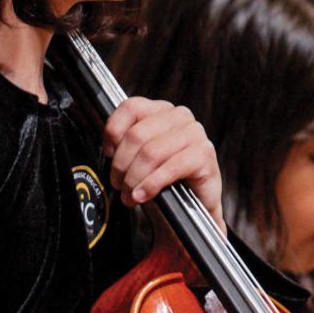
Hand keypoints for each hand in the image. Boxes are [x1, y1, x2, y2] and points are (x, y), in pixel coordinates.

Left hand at [102, 95, 223, 222]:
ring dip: (134, 178)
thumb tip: (109, 149)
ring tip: (129, 195)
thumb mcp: (142, 157)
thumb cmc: (167, 179)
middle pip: (137, 134)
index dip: (114, 131)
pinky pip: (171, 168)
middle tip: (118, 184)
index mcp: (162, 110)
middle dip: (121, 164)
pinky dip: (151, 184)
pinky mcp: (204, 154)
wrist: (195, 205)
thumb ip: (127, 145)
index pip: (131, 107)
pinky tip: (143, 195)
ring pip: (151, 152)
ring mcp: (195, 134)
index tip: (108, 153)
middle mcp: (180, 117)